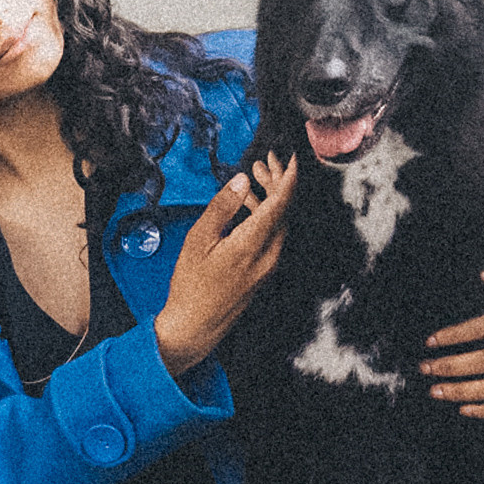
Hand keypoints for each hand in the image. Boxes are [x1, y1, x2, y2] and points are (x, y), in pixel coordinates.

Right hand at [154, 154, 296, 375]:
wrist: (194, 326)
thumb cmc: (191, 286)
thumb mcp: (199, 239)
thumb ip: (222, 207)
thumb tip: (241, 181)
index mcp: (252, 244)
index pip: (281, 203)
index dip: (289, 177)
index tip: (292, 157)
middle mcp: (268, 255)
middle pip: (284, 211)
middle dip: (277, 182)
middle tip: (265, 161)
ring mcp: (268, 266)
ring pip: (279, 223)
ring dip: (269, 198)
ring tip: (253, 178)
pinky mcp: (263, 271)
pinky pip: (272, 236)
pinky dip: (264, 216)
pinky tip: (247, 207)